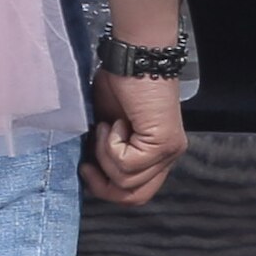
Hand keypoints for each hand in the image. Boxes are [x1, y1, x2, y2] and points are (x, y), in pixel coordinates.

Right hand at [84, 74, 183, 207]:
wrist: (134, 58)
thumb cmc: (120, 85)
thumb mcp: (106, 128)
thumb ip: (104, 152)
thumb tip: (87, 172)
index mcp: (156, 155)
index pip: (138, 193)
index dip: (107, 189)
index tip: (87, 168)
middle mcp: (168, 156)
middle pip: (136, 197)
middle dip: (103, 186)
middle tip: (88, 164)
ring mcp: (168, 151)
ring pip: (126, 181)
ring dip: (104, 156)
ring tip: (106, 127)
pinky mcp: (163, 142)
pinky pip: (126, 163)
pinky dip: (111, 145)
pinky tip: (115, 122)